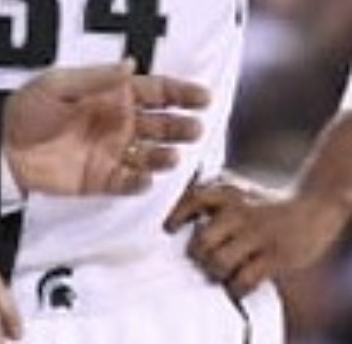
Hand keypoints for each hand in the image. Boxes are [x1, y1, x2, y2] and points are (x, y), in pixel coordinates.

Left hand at [3, 60, 208, 194]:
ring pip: (151, 154)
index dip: (180, 93)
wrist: (3, 147)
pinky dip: (139, 181)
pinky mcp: (102, 179)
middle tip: (193, 128)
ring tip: (170, 155)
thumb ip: (97, 79)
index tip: (202, 97)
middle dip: (180, 126)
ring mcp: (113, 151)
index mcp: (113, 94)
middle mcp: (119, 122)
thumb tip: (131, 64)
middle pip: (161, 123)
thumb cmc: (28, 109)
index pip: (156, 91)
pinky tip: (143, 177)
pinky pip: (129, 182)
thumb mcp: (59, 85)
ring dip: (165, 155)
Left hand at [164, 173, 349, 297]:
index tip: (168, 229)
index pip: (193, 199)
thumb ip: (211, 200)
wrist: (311, 209)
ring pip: (219, 261)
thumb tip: (176, 220)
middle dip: (197, 255)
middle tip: (201, 258)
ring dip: (215, 272)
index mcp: (227, 193)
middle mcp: (239, 211)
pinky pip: (244, 279)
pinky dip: (236, 287)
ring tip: (220, 271)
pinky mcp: (274, 256)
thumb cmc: (264, 204)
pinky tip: (237, 284)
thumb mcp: (237, 192)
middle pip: (201, 240)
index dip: (176, 215)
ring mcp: (256, 234)